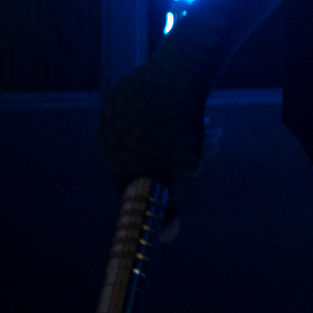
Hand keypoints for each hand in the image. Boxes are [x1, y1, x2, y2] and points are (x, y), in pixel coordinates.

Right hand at [96, 37, 215, 191]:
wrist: (177, 76)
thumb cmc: (180, 129)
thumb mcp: (182, 174)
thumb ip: (171, 204)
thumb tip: (167, 236)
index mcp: (115, 160)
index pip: (130, 185)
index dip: (157, 187)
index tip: (179, 180)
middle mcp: (106, 138)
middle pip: (143, 157)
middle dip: (176, 158)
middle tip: (205, 151)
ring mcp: (112, 112)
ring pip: (146, 132)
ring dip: (177, 136)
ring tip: (206, 131)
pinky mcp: (121, 92)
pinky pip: (144, 111)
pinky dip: (163, 115)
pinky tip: (188, 111)